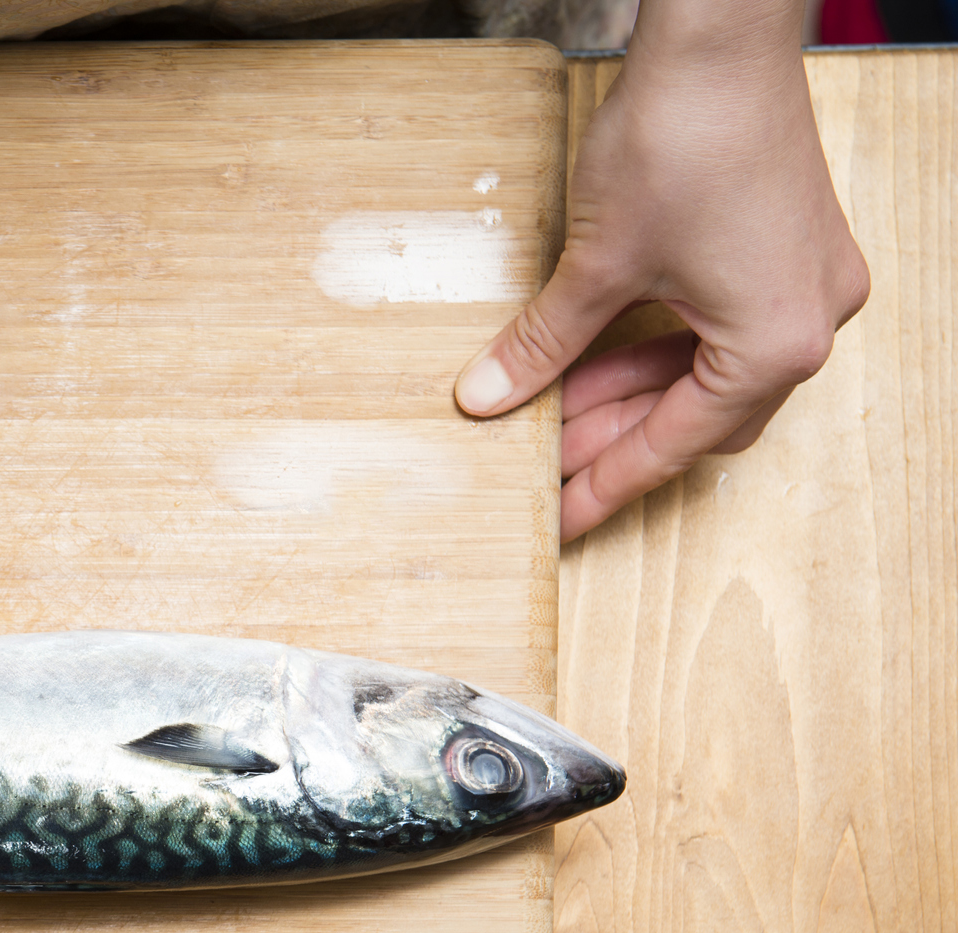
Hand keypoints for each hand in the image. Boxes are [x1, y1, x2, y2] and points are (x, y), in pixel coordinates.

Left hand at [453, 0, 869, 539]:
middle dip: (615, 439)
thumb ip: (543, 345)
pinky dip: (657, 347)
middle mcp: (810, 323)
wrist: (720, 40)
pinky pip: (721, 327)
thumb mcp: (595, 266)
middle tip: (540, 465)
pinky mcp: (788, 249)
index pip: (675, 447)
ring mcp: (806, 284)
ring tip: (548, 410)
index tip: (558, 520)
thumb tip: (487, 397)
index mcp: (775, 344)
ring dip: (629, 393)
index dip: (604, 486)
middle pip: (701, 418)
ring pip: (708, 373)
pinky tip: (592, 359)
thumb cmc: (679, 141)